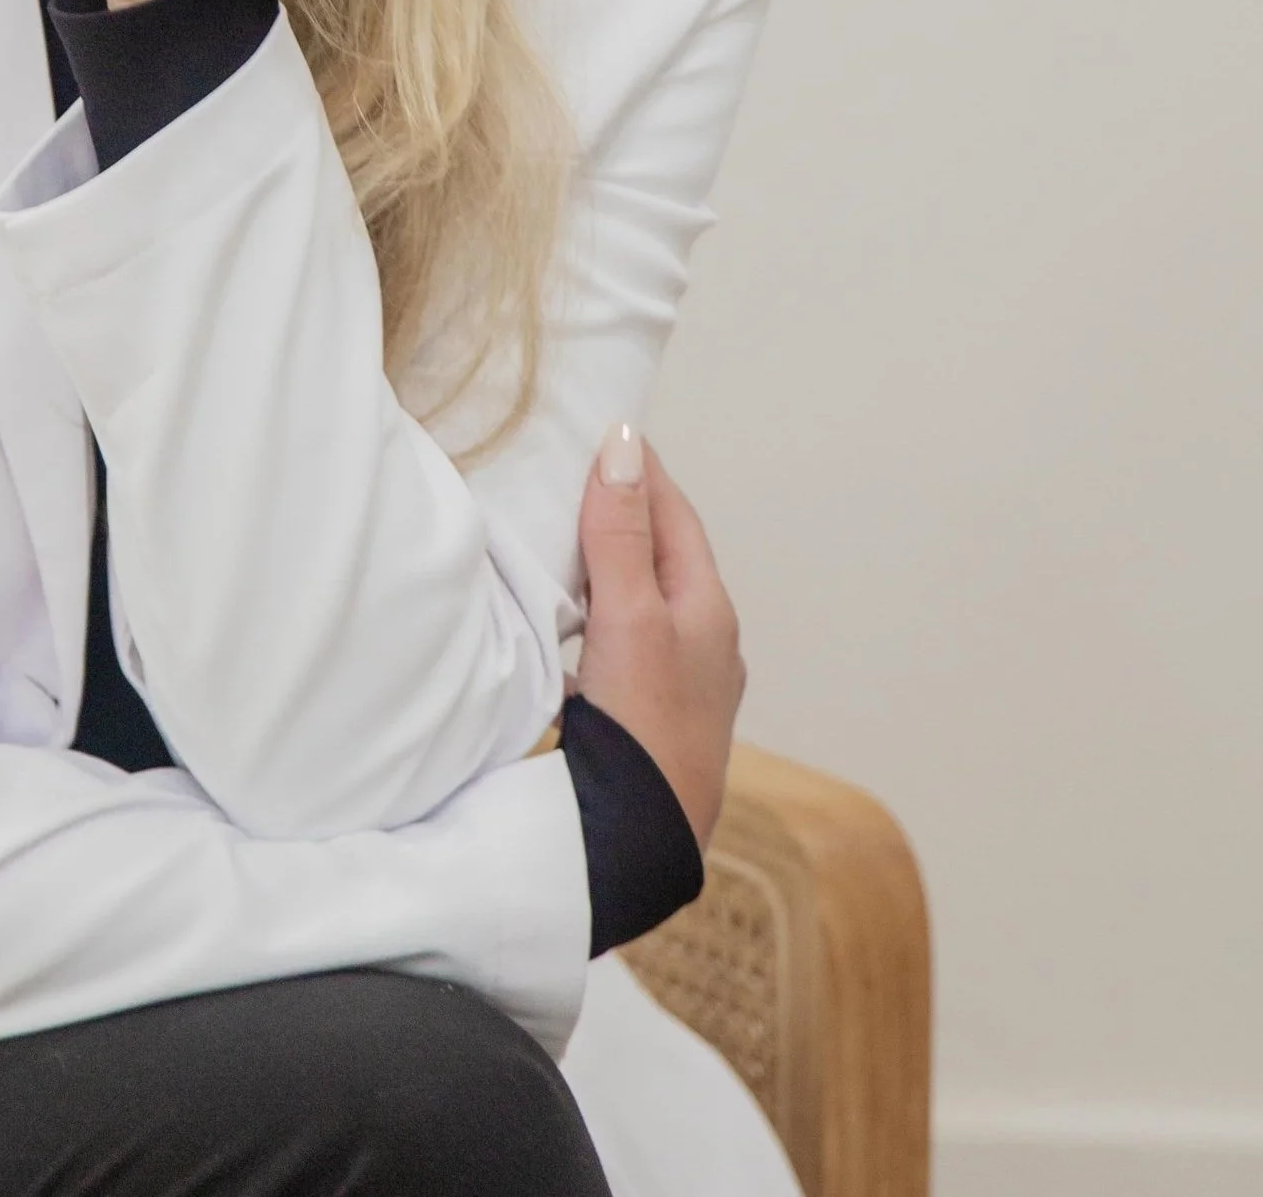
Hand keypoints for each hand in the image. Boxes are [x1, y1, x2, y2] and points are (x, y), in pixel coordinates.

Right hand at [573, 430, 745, 850]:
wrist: (643, 840)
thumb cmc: (647, 726)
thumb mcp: (630, 617)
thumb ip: (620, 533)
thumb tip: (623, 442)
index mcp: (708, 608)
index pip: (672, 511)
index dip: (637, 466)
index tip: (599, 422)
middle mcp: (700, 638)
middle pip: (658, 552)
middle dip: (618, 506)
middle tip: (567, 463)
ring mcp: (674, 677)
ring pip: (638, 596)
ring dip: (602, 559)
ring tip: (554, 526)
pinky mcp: (643, 709)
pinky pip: (618, 635)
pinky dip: (591, 608)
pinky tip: (559, 613)